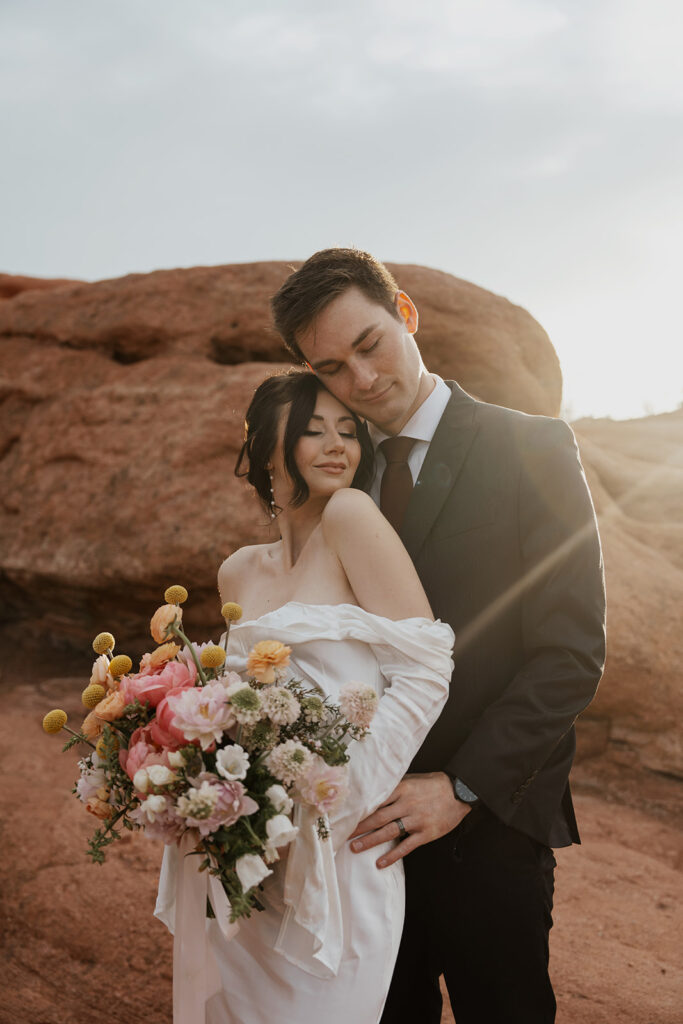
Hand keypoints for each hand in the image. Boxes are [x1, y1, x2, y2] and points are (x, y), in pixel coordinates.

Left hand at [348, 771, 469, 868]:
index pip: (376, 801)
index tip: (347, 816)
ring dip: (370, 841)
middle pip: (378, 817)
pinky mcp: (426, 833)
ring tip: (355, 848)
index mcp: (401, 789)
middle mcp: (407, 804)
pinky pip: (406, 846)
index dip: (360, 810)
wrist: (458, 791)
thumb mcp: (412, 779)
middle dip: (359, 827)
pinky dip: (392, 856)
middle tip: (343, 834)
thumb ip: (394, 787)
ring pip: (389, 832)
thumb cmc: (432, 784)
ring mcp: (416, 820)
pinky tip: (380, 863)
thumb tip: (374, 793)